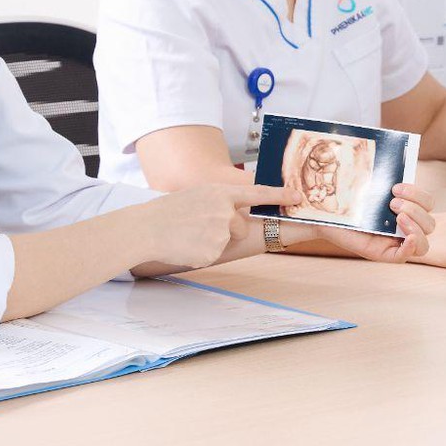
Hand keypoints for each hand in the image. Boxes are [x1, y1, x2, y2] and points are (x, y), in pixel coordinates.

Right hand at [140, 183, 297, 269]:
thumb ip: (221, 200)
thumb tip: (238, 210)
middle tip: (200, 225)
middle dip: (227, 229)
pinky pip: (215, 253)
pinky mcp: (213, 252)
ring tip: (190, 234)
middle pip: (241, 226)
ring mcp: (219, 232)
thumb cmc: (169, 211)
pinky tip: (187, 244)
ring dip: (213, 240)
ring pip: (228, 240)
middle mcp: (224, 211)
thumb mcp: (198, 195)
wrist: (146, 229)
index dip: (280, 194)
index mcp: (220, 192)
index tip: (298, 196)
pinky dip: (202, 251)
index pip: (258, 193)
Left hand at [306, 183, 436, 262]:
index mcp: (407, 207)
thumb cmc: (348, 195)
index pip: (428, 204)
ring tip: (397, 216)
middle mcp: (404, 225)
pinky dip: (411, 247)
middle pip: (430, 224)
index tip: (397, 186)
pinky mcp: (383, 254)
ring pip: (423, 243)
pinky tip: (408, 237)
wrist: (325, 210)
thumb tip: (396, 150)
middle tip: (392, 202)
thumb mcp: (372, 184)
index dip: (419, 195)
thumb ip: (387, 175)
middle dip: (416, 210)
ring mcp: (395, 241)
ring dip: (416, 226)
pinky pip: (404, 256)